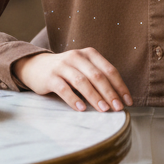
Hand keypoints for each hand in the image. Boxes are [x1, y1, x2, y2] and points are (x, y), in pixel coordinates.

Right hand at [13, 48, 132, 113]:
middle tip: (118, 108)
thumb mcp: (83, 68)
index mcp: (89, 54)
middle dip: (110, 93)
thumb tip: (118, 98)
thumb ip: (98, 77)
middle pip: (97, 76)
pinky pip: (64, 89)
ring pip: (82, 82)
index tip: (127, 101)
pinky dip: (74, 99)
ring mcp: (62, 65)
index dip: (120, 86)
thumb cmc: (66, 71)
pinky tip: (82, 109)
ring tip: (103, 110)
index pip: (109, 70)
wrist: (35, 66)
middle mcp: (76, 56)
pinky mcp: (50, 77)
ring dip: (95, 97)